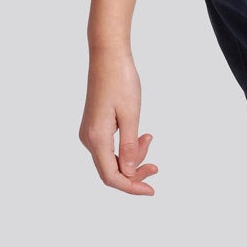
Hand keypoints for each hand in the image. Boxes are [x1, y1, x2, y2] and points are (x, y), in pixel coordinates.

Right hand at [79, 44, 158, 194]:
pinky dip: (127, 147)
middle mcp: (89, 138)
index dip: (131, 187)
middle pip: (111, 171)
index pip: (112, 176)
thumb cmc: (121, 81)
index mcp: (97, 138)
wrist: (108, 56)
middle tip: (157, 167)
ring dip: (133, 157)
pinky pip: (110, 147)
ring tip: (149, 138)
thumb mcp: (131, 115)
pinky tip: (142, 137)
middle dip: (135, 173)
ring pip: (112, 159)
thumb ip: (130, 147)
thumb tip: (129, 173)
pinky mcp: (94, 126)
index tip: (151, 190)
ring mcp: (90, 133)